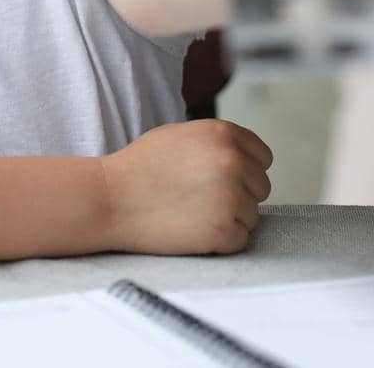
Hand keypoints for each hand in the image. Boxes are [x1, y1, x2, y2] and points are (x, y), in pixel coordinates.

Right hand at [100, 120, 272, 254]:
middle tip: (201, 199)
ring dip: (228, 218)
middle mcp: (232, 161)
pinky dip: (220, 241)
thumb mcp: (181, 135)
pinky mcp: (222, 230)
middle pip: (261, 187)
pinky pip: (240, 239)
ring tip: (191, 213)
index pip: (263, 157)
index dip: (244, 170)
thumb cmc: (140, 167)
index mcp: (224, 134)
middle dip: (239, 195)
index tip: (222, 180)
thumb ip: (217, 143)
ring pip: (252, 215)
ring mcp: (229, 196)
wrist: (110, 198)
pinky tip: (192, 229)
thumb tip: (246, 158)